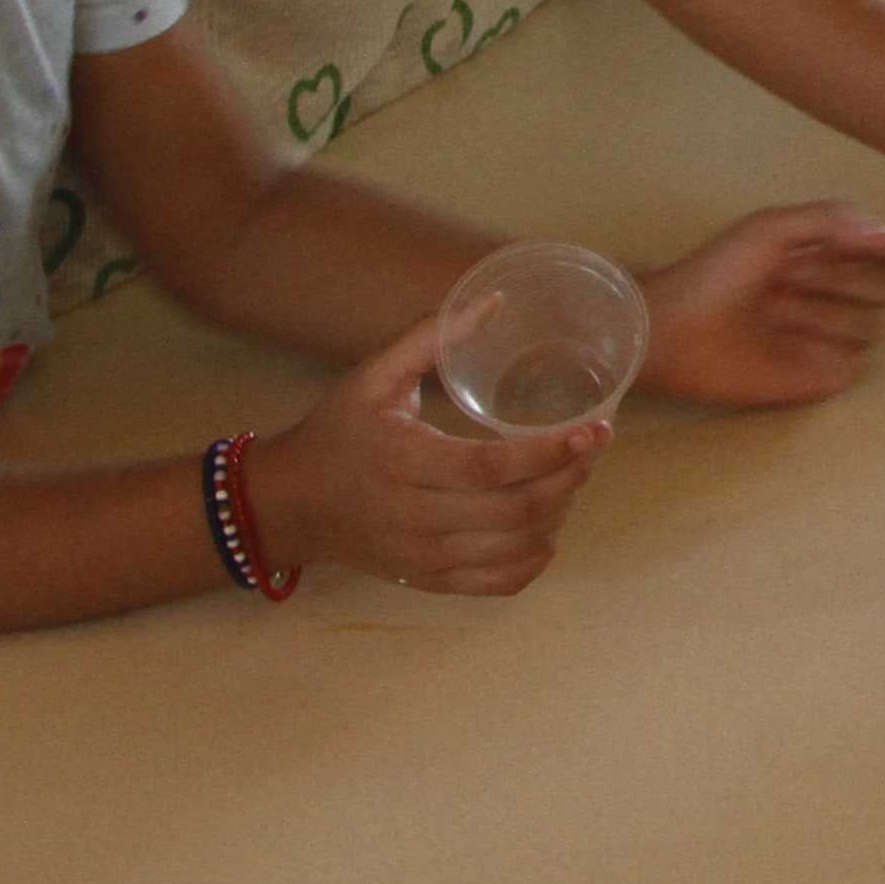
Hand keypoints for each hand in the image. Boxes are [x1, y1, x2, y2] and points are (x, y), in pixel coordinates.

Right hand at [241, 320, 606, 596]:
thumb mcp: (372, 376)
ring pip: (513, 548)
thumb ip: (431, 336)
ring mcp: (421, 557)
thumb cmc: (337, 432)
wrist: (288, 504)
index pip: (488, 469)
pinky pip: (496, 584)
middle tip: (596, 444)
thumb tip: (494, 300)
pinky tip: (549, 527)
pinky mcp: (426, 580)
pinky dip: (534, 560)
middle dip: (568, 478)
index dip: (547, 454)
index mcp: (402, 464)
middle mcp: (413, 519)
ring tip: (575, 476)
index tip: (592, 428)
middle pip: (512, 511)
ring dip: (558, 513)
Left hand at [636, 201, 884, 406]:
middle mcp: (837, 299)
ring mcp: (830, 341)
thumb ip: (838, 219)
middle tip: (790, 281)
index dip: (880, 248)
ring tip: (775, 315)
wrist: (676, 328)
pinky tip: (785, 347)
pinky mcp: (819, 381)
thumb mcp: (774, 227)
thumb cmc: (719, 273)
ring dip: (825, 315)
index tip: (850, 245)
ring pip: (875, 327)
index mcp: (830, 259)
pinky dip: (823, 351)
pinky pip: (856, 367)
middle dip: (842, 281)